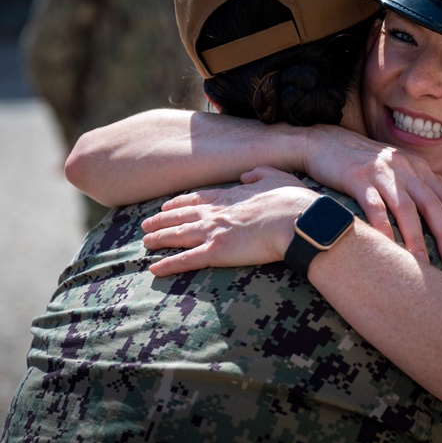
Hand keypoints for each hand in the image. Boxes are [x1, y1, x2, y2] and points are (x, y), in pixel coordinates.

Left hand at [141, 168, 313, 276]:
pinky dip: (168, 264)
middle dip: (162, 219)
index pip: (198, 199)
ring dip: (159, 238)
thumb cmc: (293, 202)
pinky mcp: (216, 252)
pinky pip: (185, 260)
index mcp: (231, 195)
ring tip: (144, 241)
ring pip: (178, 235)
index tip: (168, 205)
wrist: (297, 221)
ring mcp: (214, 232)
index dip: (180, 203)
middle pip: (181, 216)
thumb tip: (246, 175)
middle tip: (147, 224)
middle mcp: (216, 213)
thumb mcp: (276, 177)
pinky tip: (154, 269)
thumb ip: (259, 173)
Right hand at [302, 126, 441, 266]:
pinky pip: (373, 206)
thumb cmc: (362, 163)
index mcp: (417, 167)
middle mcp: (404, 168)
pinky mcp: (356, 177)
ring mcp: (381, 172)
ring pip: (405, 208)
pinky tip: (387, 246)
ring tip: (422, 264)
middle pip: (431, 204)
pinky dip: (381, 227)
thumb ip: (417, 187)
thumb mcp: (396, 169)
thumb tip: (439, 216)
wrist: (324, 143)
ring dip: (416, 238)